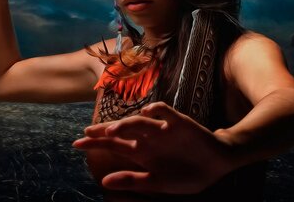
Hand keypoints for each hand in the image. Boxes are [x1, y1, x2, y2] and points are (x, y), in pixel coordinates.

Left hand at [72, 102, 234, 194]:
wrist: (217, 164)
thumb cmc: (187, 174)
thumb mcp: (158, 183)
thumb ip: (132, 181)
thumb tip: (104, 181)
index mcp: (142, 152)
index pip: (113, 145)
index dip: (95, 143)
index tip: (76, 143)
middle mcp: (148, 138)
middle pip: (122, 131)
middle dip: (104, 131)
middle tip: (86, 132)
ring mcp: (163, 129)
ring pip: (140, 122)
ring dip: (126, 124)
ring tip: (112, 130)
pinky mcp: (180, 122)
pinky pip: (166, 112)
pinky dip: (157, 110)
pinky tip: (148, 112)